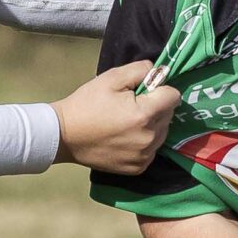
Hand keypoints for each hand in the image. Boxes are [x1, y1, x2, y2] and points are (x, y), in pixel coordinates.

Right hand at [54, 61, 179, 173]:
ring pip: (162, 133)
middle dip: (156, 107)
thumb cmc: (86, 104)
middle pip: (169, 115)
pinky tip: (125, 137)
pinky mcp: (138, 168)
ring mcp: (144, 155)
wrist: (64, 136)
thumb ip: (140, 70)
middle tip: (131, 106)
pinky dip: (144, 142)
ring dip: (152, 125)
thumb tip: (159, 71)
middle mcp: (149, 138)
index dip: (160, 89)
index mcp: (144, 114)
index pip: (173, 97)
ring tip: (127, 122)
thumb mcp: (110, 78)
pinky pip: (152, 149)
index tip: (144, 91)